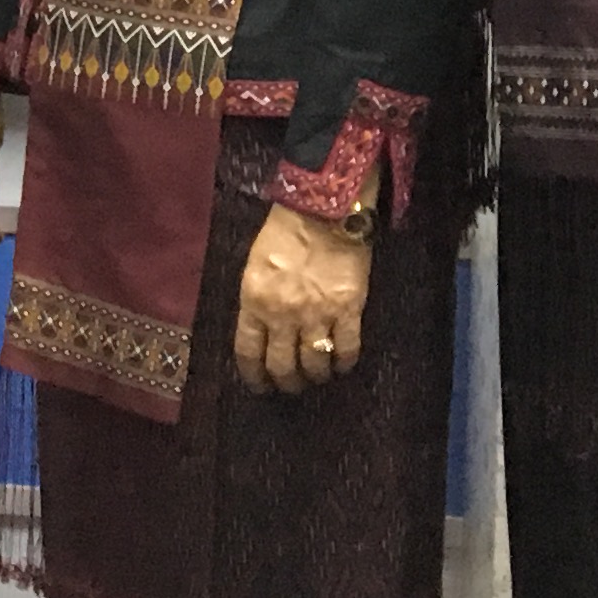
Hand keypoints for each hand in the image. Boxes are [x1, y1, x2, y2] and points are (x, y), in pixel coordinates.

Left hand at [235, 204, 370, 393]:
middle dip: (287, 382)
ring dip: (316, 376)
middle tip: (291, 386)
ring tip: (317, 376)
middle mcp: (283, 315)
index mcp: (254, 301)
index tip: (260, 386)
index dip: (254, 376)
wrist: (323, 210)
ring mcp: (317, 314)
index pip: (249, 352)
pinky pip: (346, 349)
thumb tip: (262, 331)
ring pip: (315, 363)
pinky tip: (342, 366)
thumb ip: (256, 301)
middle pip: (283, 366)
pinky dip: (344, 363)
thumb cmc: (283, 233)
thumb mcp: (255, 267)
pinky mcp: (348, 310)